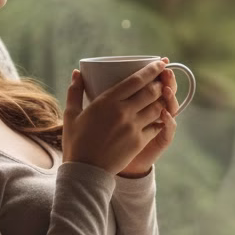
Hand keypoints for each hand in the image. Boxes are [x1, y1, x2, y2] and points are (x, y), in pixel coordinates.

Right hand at [61, 59, 170, 174]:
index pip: (136, 80)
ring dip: (163, 100)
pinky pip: (156, 126)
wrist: (85, 171)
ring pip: (157, 108)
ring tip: (163, 96)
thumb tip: (76, 73)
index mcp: (108, 101)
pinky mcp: (139, 142)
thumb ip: (75, 91)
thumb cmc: (76, 142)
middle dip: (160, 83)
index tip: (160, 62)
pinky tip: (161, 116)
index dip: (152, 69)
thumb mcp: (71, 114)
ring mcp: (133, 127)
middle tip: (163, 79)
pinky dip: (161, 119)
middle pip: (151, 91)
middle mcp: (123, 112)